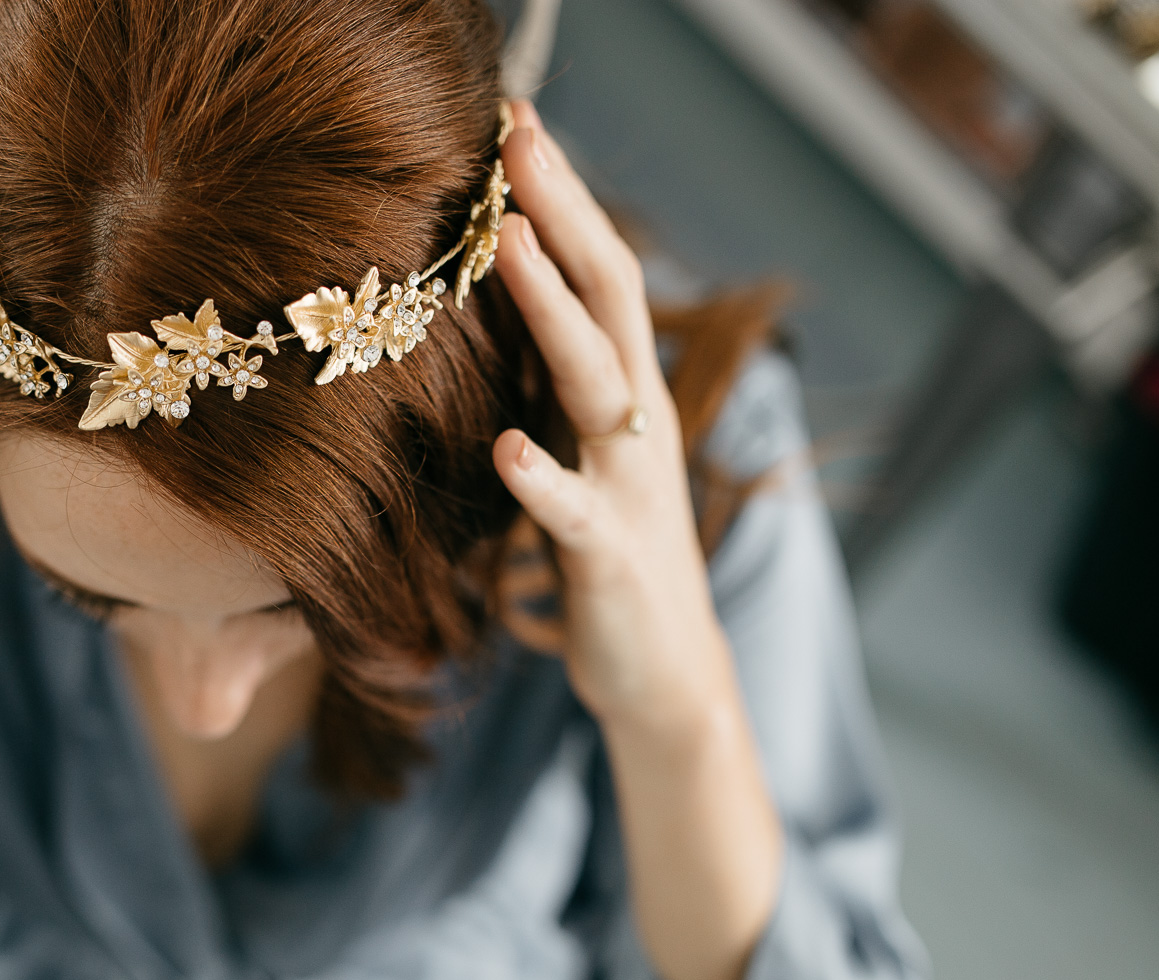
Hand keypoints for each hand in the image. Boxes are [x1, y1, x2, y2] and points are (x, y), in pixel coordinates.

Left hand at [490, 101, 736, 740]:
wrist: (663, 676)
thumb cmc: (606, 557)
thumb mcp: (575, 453)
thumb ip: (549, 386)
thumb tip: (496, 309)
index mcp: (621, 393)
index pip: (597, 275)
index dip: (559, 200)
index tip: (514, 125)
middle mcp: (636, 423)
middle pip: (608, 297)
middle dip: (563, 213)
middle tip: (518, 136)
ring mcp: (628, 487)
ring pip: (595, 383)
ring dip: (552, 312)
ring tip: (509, 246)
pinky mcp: (610, 558)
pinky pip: (574, 513)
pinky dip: (542, 478)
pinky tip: (506, 446)